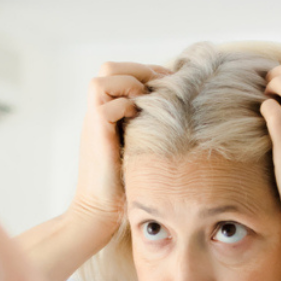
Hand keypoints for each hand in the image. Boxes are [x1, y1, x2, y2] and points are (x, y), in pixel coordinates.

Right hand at [70, 61, 169, 228]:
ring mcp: (94, 121)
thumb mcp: (142, 148)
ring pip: (104, 77)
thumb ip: (150, 127)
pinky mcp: (95, 132)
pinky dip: (128, 106)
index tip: (174, 83)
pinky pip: (108, 103)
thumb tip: (186, 111)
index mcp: (108, 114)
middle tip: (166, 85)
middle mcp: (98, 113)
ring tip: (151, 103)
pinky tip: (144, 124)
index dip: (147, 72)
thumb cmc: (126, 187)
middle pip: (109, 67)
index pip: (122, 73)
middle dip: (140, 70)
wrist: (101, 212)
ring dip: (131, 84)